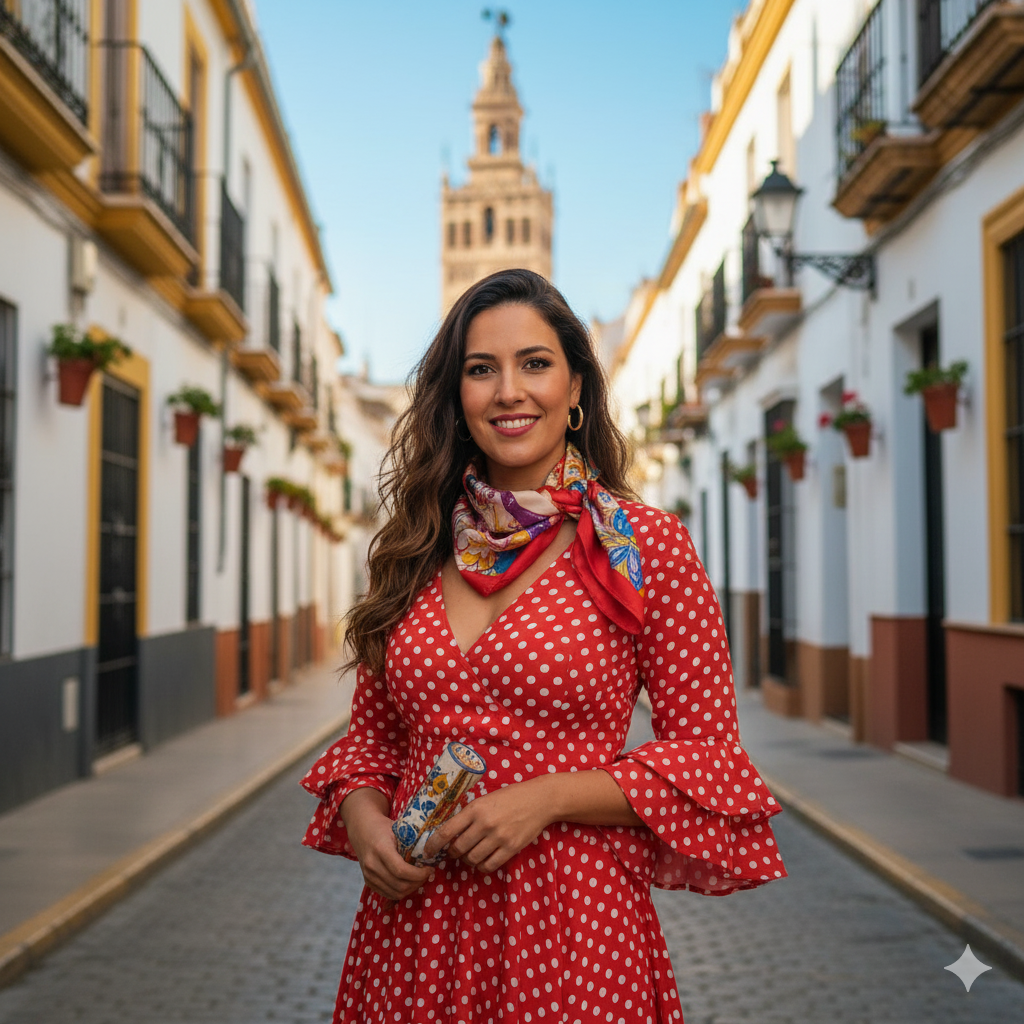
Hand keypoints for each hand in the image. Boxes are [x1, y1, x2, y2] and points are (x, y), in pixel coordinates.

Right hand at [341, 789, 432, 900]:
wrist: (362, 828)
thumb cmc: (383, 826)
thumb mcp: (398, 829)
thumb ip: (412, 842)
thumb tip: (432, 853)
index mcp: (380, 849)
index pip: (401, 871)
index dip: (419, 874)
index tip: (429, 869)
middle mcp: (372, 865)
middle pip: (399, 885)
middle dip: (418, 882)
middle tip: (427, 874)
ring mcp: (368, 875)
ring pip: (394, 893)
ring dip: (411, 889)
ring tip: (419, 879)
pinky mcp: (368, 881)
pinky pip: (387, 894)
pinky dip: (401, 892)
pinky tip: (409, 882)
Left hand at [423, 780, 552, 874]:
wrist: (539, 800)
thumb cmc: (510, 797)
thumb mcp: (486, 799)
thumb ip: (469, 814)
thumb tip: (449, 832)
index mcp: (475, 808)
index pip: (447, 831)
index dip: (433, 844)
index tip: (427, 851)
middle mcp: (485, 824)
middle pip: (458, 849)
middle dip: (452, 853)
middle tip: (454, 851)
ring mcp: (498, 837)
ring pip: (472, 859)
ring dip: (467, 860)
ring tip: (470, 853)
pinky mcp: (511, 848)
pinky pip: (489, 866)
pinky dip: (481, 866)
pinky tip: (483, 859)